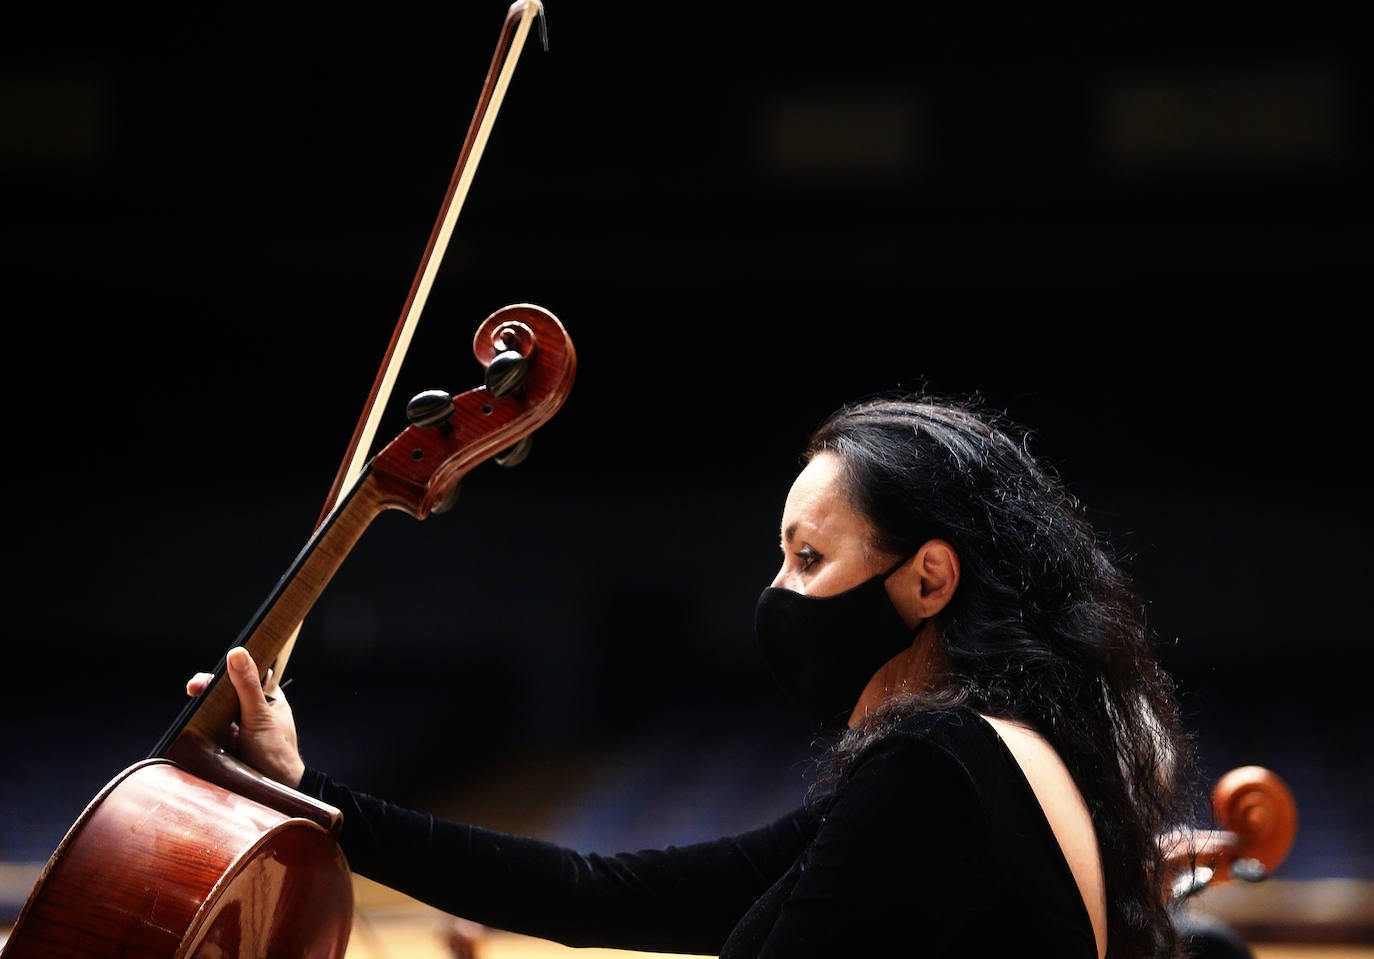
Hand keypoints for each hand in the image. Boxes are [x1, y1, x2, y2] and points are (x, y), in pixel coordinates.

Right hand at [187, 646, 305, 787]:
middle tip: (193, 688)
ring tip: (193, 699)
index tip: (208, 674)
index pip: (246, 675)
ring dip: (203, 705)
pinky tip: (193, 722)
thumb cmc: (276, 751)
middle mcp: (254, 710)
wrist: (277, 789)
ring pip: (218, 710)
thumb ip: (248, 686)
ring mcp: (241, 727)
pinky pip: (213, 730)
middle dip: (209, 688)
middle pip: (227, 692)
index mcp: (269, 697)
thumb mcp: (259, 715)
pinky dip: (202, 725)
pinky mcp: (229, 744)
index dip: (227, 671)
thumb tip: (237, 652)